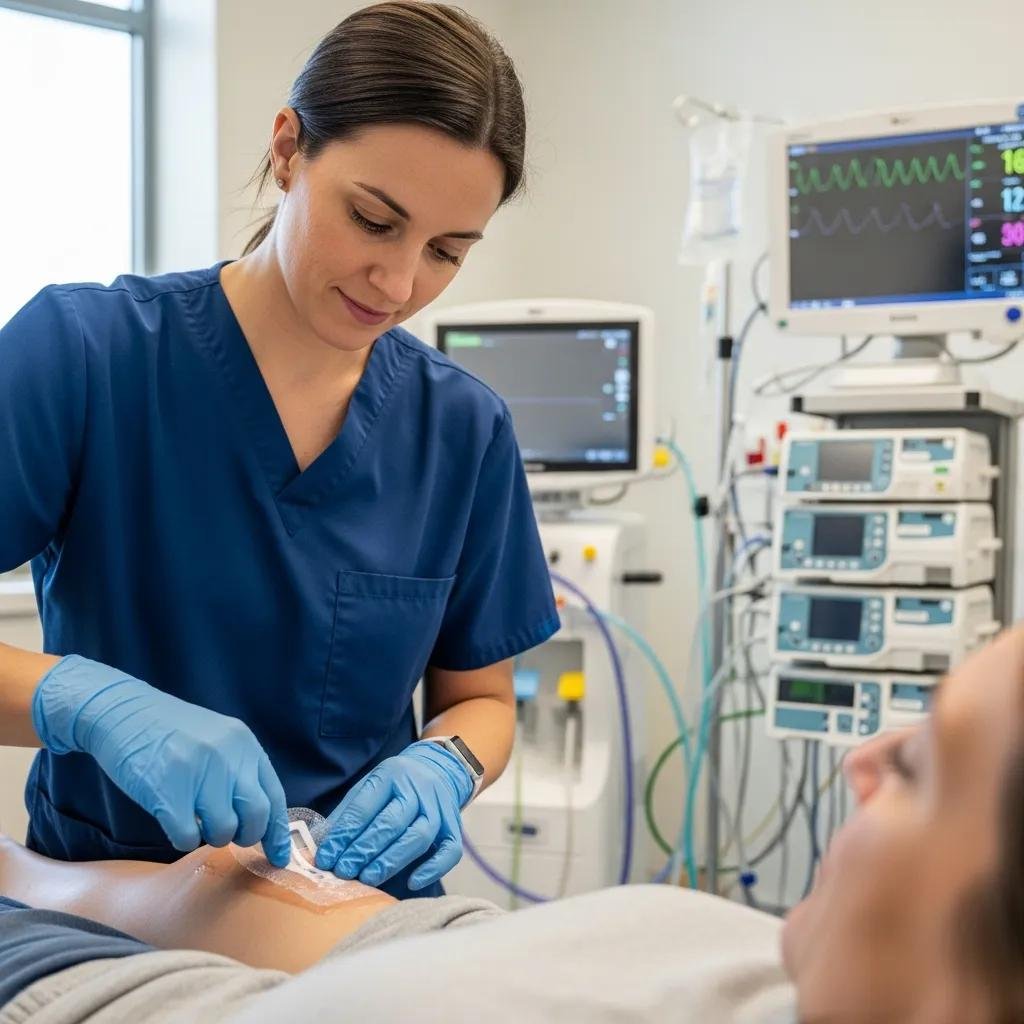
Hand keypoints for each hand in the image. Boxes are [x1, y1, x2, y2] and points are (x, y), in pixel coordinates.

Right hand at [32, 655, 291, 866]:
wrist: (123, 713)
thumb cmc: (171, 732)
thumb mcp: (218, 739)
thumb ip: (240, 770)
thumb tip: (260, 818)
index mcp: (244, 744)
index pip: (274, 796)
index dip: (278, 832)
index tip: (279, 857)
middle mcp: (228, 757)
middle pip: (256, 816)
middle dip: (245, 835)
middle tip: (227, 832)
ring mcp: (199, 774)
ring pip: (223, 830)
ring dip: (211, 836)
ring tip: (196, 821)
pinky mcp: (168, 792)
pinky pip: (187, 837)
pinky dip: (183, 838)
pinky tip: (174, 822)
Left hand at [315, 739, 472, 890]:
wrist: (437, 769)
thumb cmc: (394, 786)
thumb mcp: (368, 788)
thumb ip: (347, 815)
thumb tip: (320, 848)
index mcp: (389, 775)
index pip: (364, 807)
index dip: (343, 834)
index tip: (326, 858)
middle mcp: (417, 788)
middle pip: (391, 822)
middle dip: (364, 850)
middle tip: (344, 871)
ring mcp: (439, 807)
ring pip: (419, 836)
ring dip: (392, 860)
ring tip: (369, 878)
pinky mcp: (454, 825)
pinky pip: (450, 849)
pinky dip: (433, 868)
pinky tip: (413, 882)